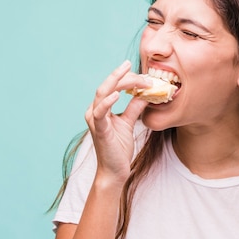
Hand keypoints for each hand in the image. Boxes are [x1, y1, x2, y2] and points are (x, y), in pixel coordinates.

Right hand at [85, 61, 151, 184]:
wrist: (115, 170)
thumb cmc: (119, 148)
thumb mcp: (129, 123)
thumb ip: (134, 108)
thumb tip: (144, 95)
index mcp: (101, 109)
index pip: (112, 87)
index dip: (127, 78)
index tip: (144, 75)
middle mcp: (94, 111)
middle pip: (107, 86)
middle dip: (122, 75)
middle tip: (136, 68)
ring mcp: (95, 120)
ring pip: (102, 93)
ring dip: (119, 83)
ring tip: (134, 77)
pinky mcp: (99, 130)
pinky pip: (100, 112)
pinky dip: (107, 101)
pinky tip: (118, 94)